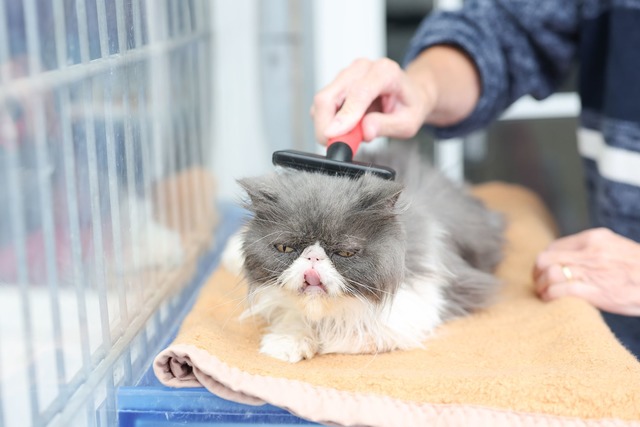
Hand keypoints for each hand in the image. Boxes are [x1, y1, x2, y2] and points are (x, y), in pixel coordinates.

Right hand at [310, 46, 480, 144]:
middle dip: (326, 125)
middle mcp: (363, 68)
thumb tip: (365, 131)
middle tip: (336, 144)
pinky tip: (347, 126)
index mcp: (385, 72)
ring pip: (323, 101)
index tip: (334, 135)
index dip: (344, 116)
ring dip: (328, 124)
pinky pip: (323, 105)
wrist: (410, 94)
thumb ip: (386, 125)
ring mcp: (347, 74)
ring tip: (351, 134)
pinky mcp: (338, 83)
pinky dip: (329, 121)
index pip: (358, 93)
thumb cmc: (409, 105)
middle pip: (329, 96)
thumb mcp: (407, 122)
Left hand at [533, 228, 639, 315]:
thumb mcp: (616, 249)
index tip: (544, 270)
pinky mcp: (595, 290)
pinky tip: (549, 300)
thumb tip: (571, 259)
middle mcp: (590, 251)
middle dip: (537, 272)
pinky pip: (561, 290)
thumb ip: (594, 250)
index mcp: (595, 238)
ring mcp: (592, 270)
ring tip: (543, 293)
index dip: (545, 260)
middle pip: (546, 258)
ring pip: (550, 273)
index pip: (555, 246)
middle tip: (538, 283)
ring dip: (541, 285)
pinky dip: (550, 295)